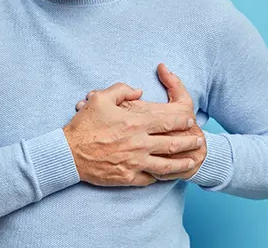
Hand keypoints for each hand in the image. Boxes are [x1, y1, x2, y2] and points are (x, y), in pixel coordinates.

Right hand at [63, 82, 202, 186]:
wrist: (68, 154)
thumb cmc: (84, 125)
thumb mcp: (100, 98)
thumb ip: (122, 89)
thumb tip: (139, 91)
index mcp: (135, 123)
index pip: (168, 121)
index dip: (182, 120)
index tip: (190, 120)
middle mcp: (139, 144)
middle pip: (172, 144)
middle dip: (189, 142)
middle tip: (199, 141)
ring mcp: (134, 162)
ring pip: (166, 164)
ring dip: (182, 163)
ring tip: (192, 161)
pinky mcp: (127, 177)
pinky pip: (149, 178)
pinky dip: (160, 177)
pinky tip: (166, 175)